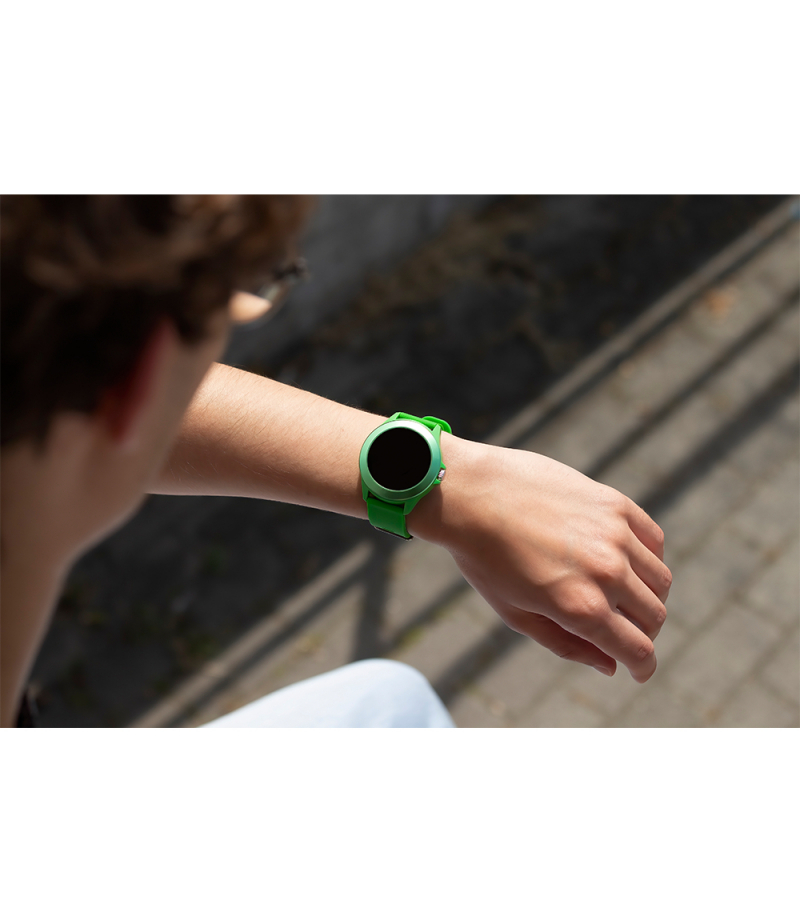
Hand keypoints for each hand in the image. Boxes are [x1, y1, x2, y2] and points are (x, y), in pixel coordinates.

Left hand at [412, 437, 671, 681]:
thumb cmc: (484, 557)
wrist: (470, 492)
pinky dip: (647, 556)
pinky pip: (653, 539)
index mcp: (580, 607)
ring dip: (647, 595)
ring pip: (659, 579)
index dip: (643, 666)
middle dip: (642, 632)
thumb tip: (609, 666)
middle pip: (653, 616)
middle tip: (620, 629)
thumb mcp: (515, 613)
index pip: (638, 649)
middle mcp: (606, 572)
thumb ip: (566, 645)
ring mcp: (614, 534)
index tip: (639, 670)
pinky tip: (623, 559)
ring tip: (619, 594)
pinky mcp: (614, 503)